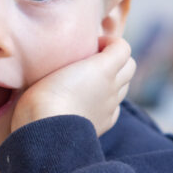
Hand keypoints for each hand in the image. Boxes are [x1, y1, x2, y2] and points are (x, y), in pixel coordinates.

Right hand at [11, 37, 135, 135]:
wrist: (46, 129)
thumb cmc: (43, 94)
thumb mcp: (53, 64)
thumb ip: (71, 56)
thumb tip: (78, 55)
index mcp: (103, 68)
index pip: (122, 47)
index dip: (109, 42)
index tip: (91, 45)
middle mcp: (112, 86)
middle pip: (129, 66)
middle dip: (116, 59)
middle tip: (94, 61)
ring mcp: (110, 106)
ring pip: (125, 86)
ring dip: (114, 79)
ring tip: (91, 81)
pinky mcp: (105, 123)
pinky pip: (116, 107)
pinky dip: (109, 101)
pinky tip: (91, 101)